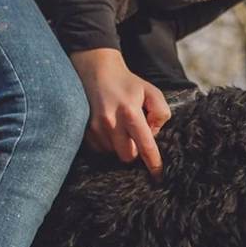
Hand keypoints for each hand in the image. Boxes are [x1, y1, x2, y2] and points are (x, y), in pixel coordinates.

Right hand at [69, 48, 170, 176]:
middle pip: (128, 156)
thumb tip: (153, 133)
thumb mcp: (151, 91)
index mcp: (130, 112)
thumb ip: (160, 112)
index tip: (158, 176)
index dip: (153, 163)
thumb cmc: (127, 83)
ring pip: (113, 152)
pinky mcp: (85, 131)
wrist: (96, 70)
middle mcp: (111, 122)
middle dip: (134, 150)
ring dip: (119, 145)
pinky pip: (100, 149)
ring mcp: (95, 128)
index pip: (145, 145)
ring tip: (119, 125)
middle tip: (134, 134)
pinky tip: (108, 126)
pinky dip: (107, 142)